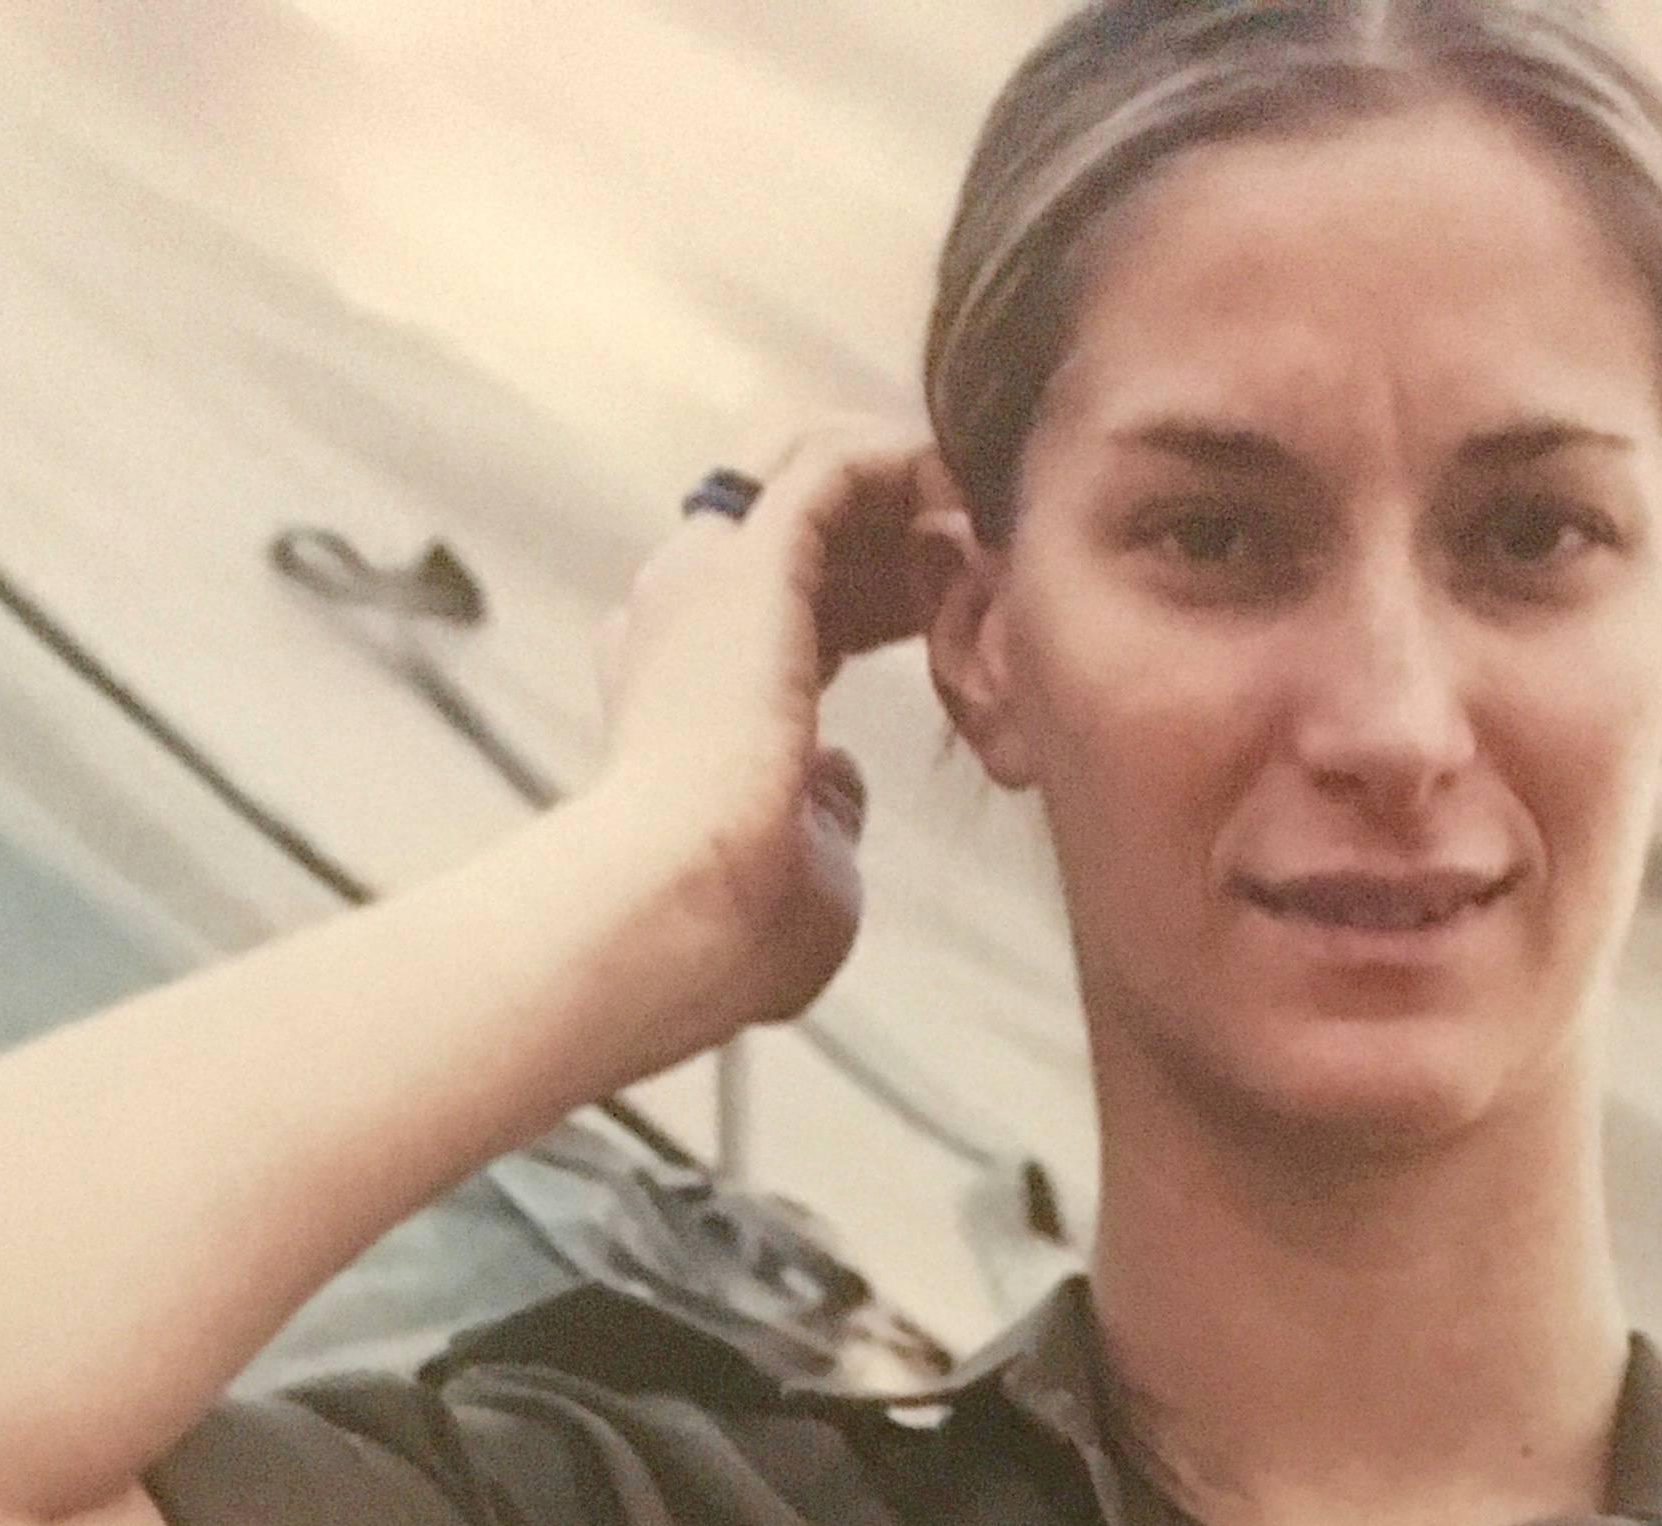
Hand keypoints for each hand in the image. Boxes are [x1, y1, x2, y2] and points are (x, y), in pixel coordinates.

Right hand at [578, 418, 935, 1057]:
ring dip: (905, 487)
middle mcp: (680, 611)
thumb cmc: (729, 928)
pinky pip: (835, 461)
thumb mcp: (792, 861)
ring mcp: (703, 575)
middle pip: (798, 524)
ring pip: (811, 467)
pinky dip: (907, 467)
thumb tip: (841, 778)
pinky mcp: (747, 558)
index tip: (945, 631)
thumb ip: (817, 807)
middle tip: (983, 565)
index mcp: (679, 684)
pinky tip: (968, 505)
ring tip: (987, 522)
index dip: (869, 602)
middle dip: (895, 533)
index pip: (777, 604)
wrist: (674, 913)